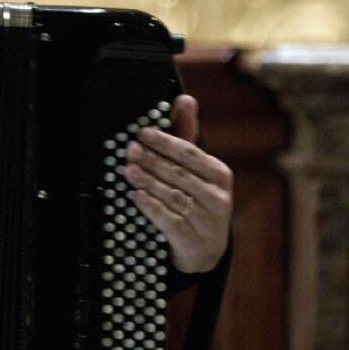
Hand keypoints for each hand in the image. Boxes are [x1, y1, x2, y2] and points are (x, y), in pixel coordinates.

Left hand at [123, 94, 232, 273]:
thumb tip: (185, 98)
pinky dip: (151, 207)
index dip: (167, 143)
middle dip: (153, 161)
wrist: (205, 250)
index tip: (143, 133)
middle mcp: (218, 197)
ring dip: (149, 182)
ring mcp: (207, 221)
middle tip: (130, 150)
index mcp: (220, 175)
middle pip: (180, 175)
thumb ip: (187, 135)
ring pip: (174, 196)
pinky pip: (169, 220)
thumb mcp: (195, 170)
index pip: (191, 155)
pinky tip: (136, 196)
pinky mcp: (193, 241)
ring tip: (128, 170)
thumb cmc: (197, 200)